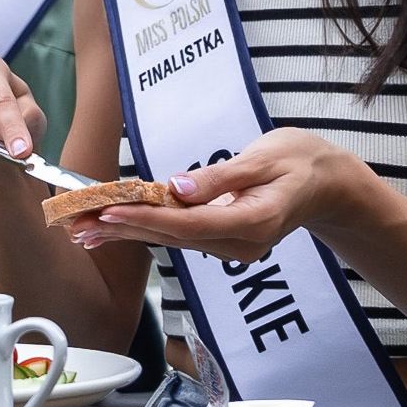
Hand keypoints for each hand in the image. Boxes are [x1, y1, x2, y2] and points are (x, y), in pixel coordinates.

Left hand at [83, 129, 386, 263]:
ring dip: (126, 232)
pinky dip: (145, 229)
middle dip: (122, 230)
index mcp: (255, 222)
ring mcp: (233, 247)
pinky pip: (179, 236)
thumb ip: (221, 176)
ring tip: (83, 229)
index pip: (190, 224)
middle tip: (77, 225)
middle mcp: (241, 244)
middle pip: (172, 238)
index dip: (147, 218)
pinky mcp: (224, 241)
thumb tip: (178, 187)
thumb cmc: (301, 161)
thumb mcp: (265, 158)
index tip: (110, 210)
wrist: (329, 184)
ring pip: (171, 240)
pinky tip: (114, 228)